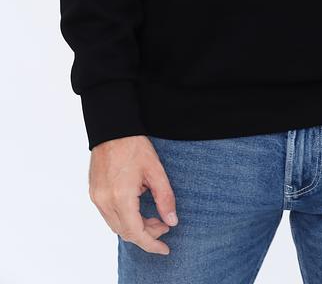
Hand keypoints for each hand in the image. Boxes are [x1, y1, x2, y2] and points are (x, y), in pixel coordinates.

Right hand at [88, 135, 177, 254]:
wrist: (113, 129)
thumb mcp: (156, 170)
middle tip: (163, 225)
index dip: (151, 244)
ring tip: (153, 217)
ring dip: (135, 227)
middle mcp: (105, 201)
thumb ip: (165, 198)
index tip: (165, 249)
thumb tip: (171, 221)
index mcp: (121, 196)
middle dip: (147, 234)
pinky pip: (109, 216)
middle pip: (126, 232)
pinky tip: (137, 210)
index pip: (136, 232)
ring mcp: (97, 198)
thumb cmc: (134, 146)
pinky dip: (124, 218)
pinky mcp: (94, 193)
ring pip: (116, 225)